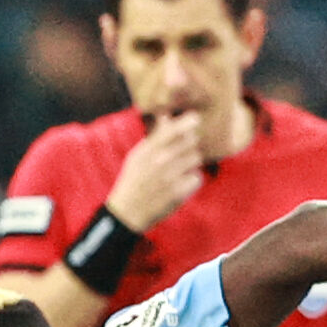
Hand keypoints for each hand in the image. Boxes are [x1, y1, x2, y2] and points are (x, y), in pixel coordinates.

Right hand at [105, 111, 205, 231]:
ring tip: (180, 170)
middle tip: (182, 154)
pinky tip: (182, 183)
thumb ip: (155, 136)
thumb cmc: (134, 179)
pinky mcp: (178, 192)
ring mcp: (170, 177)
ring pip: (196, 159)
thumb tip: (166, 115)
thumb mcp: (138, 155)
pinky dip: (192, 180)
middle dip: (189, 145)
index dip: (187, 122)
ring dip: (192, 163)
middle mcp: (160, 161)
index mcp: (148, 150)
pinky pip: (197, 178)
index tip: (196, 118)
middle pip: (190, 142)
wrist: (129, 211)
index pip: (172, 130)